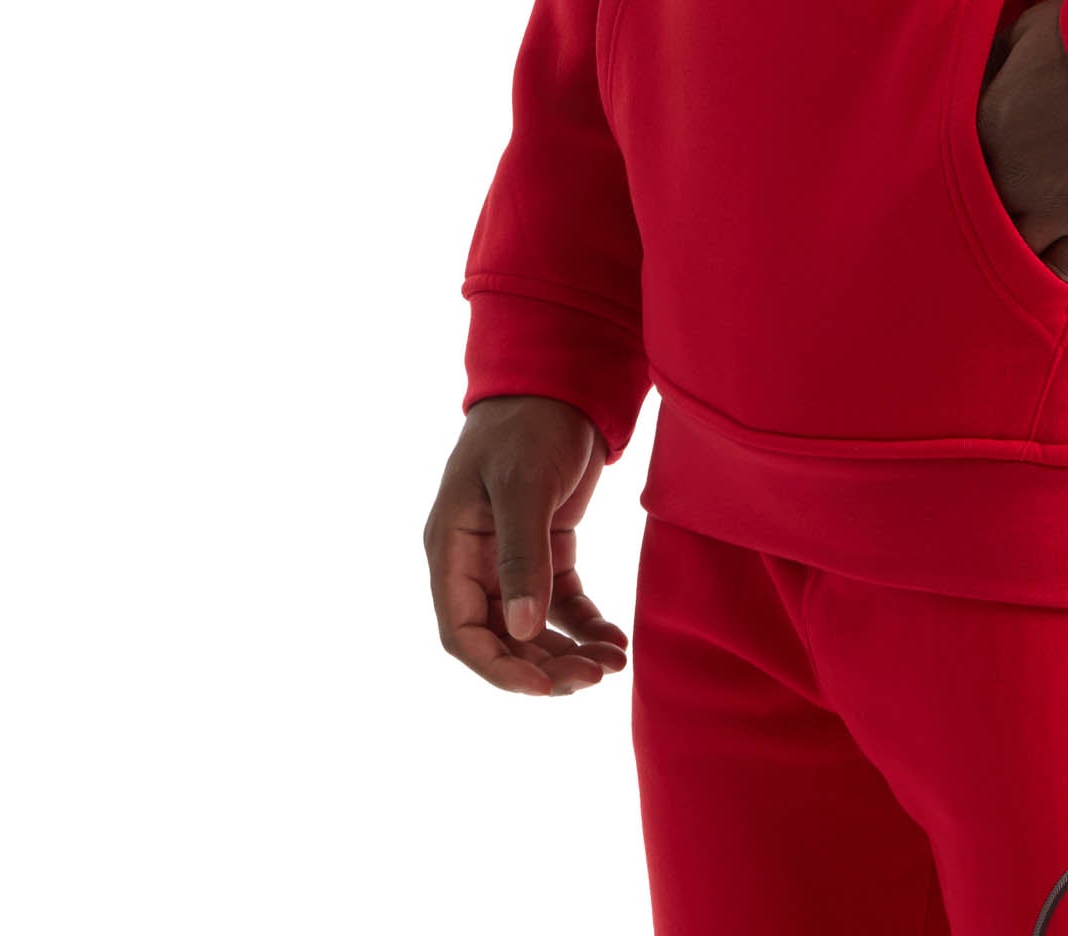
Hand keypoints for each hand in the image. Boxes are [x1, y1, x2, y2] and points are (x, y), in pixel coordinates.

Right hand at [423, 394, 627, 695]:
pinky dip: (586, 625)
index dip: (498, 667)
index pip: (462, 631)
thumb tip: (521, 631)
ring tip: (612, 664)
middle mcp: (476, 561)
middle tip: (591, 679)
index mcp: (452, 548)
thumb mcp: (523, 485)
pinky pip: (562, 601)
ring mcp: (511, 557)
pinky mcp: (547, 547)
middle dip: (543, 666)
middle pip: (501, 637)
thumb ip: (522, 556)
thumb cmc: (528, 422)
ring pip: (533, 627)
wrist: (560, 378)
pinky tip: (615, 640)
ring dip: (568, 652)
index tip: (543, 688)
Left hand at [977, 0, 1067, 279]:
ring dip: (1011, 247)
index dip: (967, 167)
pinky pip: (1062, 272)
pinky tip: (1045, 271)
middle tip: (993, 210)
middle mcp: (1011, 178)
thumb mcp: (1030, 29)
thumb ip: (998, 59)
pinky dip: (1050, 274)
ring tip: (1015, 247)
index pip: (957, 163)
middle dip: (983, 212)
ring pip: (1014, 250)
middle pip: (979, 213)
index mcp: (987, 126)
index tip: (978, 165)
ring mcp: (1056, 211)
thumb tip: (983, 74)